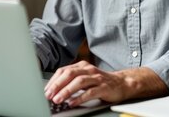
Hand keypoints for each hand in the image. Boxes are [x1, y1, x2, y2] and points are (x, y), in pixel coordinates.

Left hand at [44, 60, 168, 106]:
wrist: (122, 83)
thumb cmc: (101, 82)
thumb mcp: (85, 78)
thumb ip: (72, 81)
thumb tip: (54, 89)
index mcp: (81, 66)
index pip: (63, 71)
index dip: (53, 80)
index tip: (46, 90)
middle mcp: (88, 69)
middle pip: (69, 74)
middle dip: (57, 85)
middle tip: (49, 95)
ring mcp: (96, 77)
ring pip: (78, 82)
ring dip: (66, 91)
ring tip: (58, 100)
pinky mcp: (104, 87)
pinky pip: (90, 92)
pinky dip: (79, 98)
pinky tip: (72, 103)